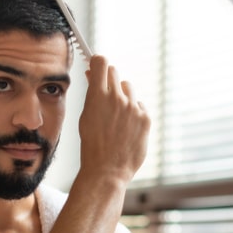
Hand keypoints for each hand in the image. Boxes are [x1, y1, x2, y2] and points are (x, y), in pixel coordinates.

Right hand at [78, 55, 149, 183]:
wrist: (107, 170)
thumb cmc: (92, 145)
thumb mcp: (86, 116)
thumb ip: (92, 93)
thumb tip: (94, 74)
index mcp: (97, 96)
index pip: (101, 62)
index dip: (99, 63)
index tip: (98, 67)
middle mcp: (117, 98)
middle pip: (115, 72)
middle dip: (109, 80)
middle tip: (105, 95)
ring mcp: (133, 108)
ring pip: (128, 89)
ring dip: (123, 97)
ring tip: (116, 117)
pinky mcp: (146, 118)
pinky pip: (140, 105)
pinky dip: (134, 113)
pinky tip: (127, 128)